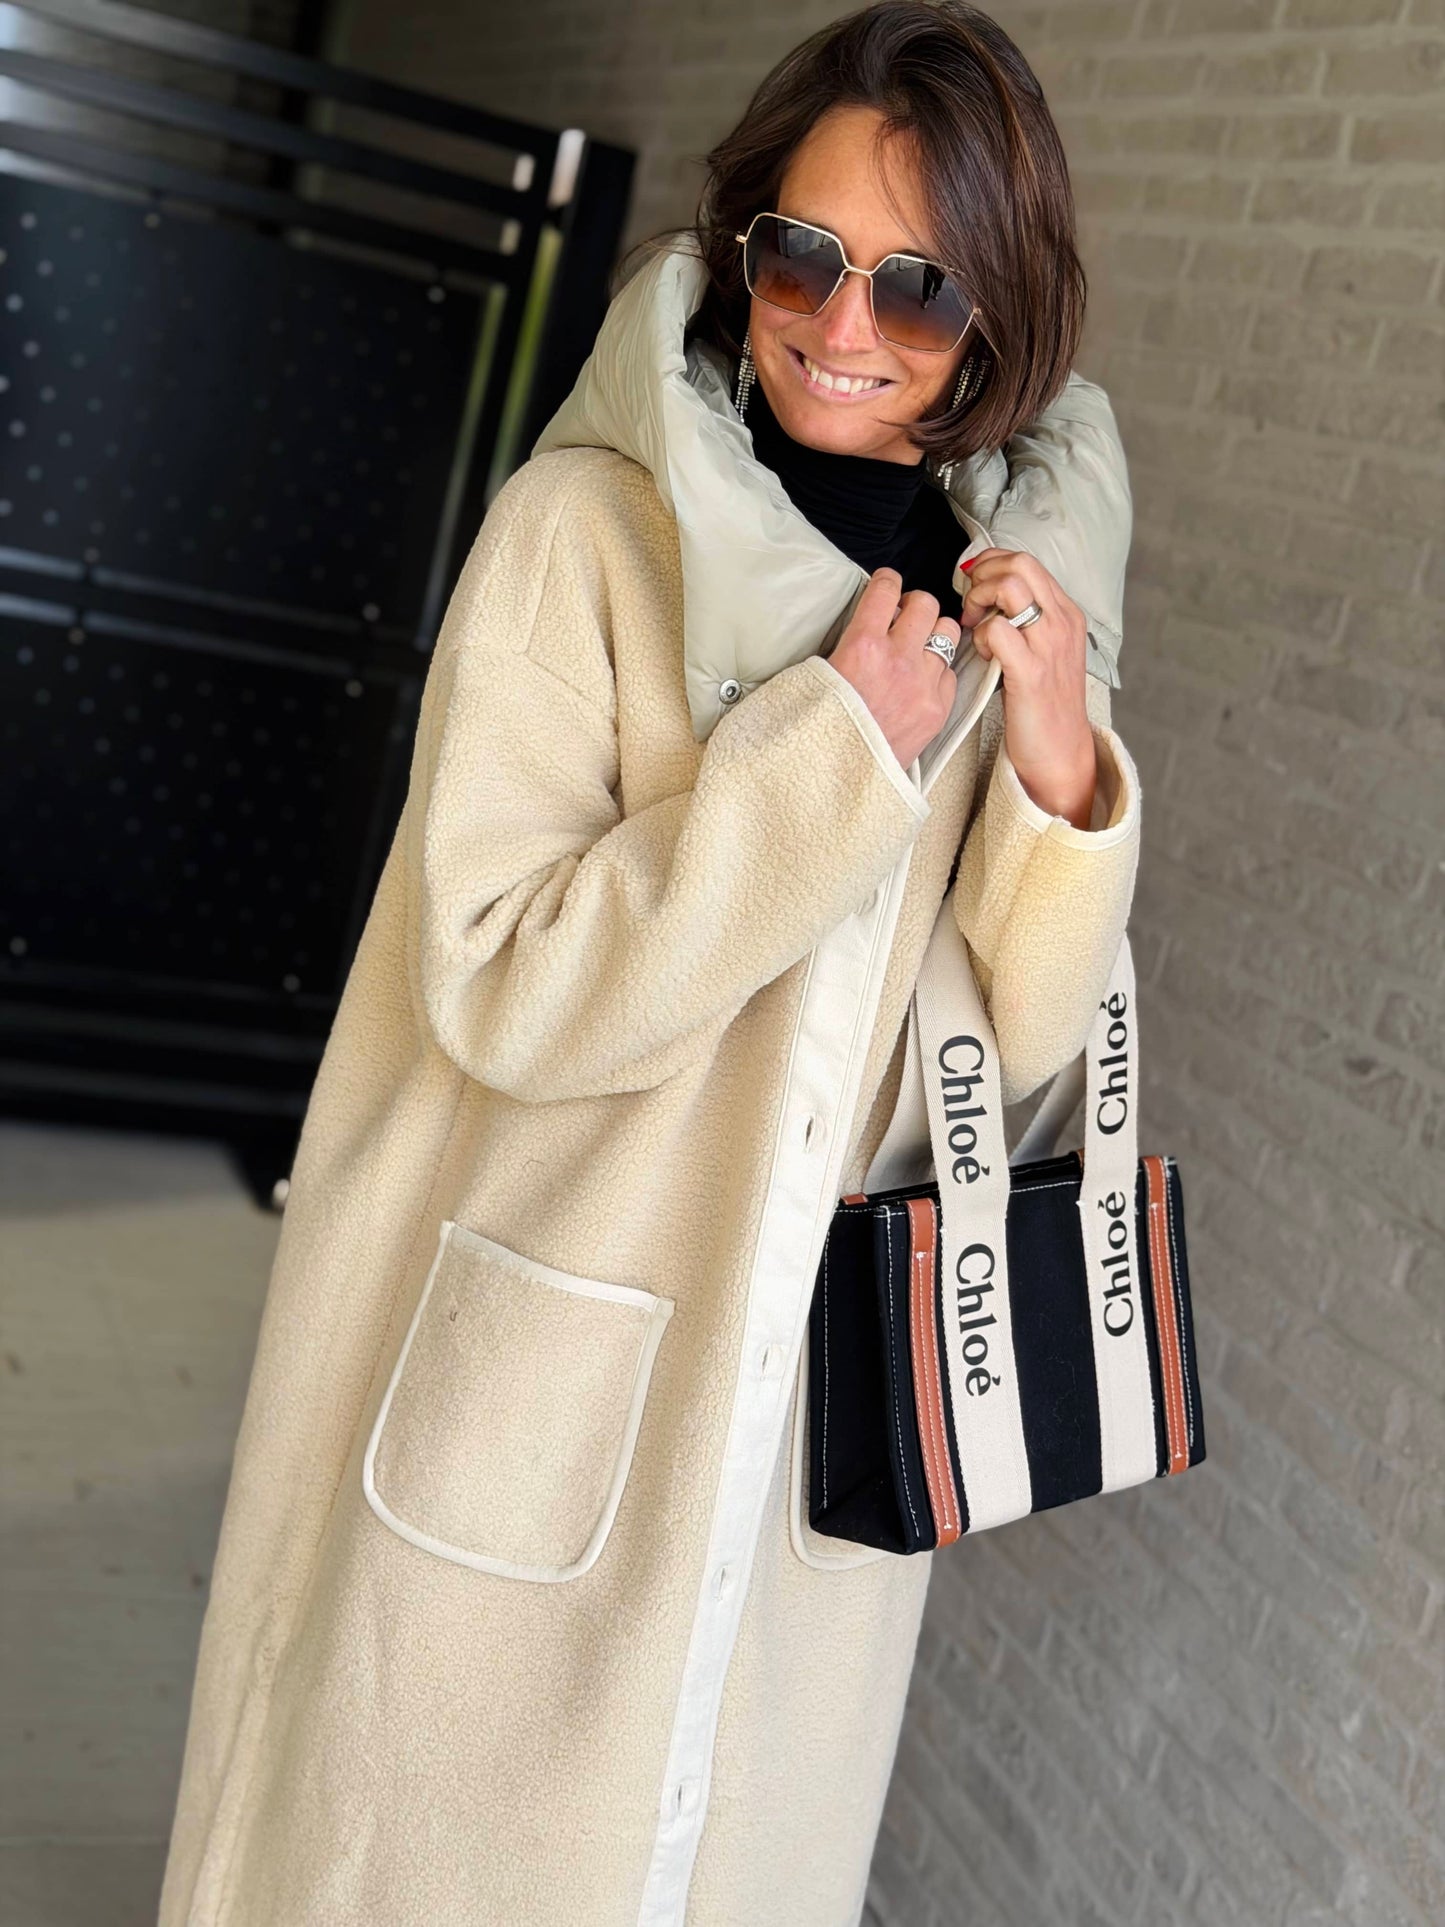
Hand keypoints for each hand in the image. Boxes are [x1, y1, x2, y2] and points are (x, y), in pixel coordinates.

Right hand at [828, 567, 960, 769]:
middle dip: (915, 607)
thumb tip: (868, 619)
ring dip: (933, 636)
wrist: (838, 773)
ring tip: (918, 650)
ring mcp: (922, 684)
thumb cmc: (824, 727)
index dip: (888, 581)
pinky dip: (939, 674)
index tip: (888, 584)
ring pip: (947, 634)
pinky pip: (951, 673)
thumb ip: (849, 641)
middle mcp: (897, 659)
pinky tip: (920, 684)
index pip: (886, 589)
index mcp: (862, 645)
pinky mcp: (938, 709)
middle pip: (926, 604)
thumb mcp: (820, 673)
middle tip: (905, 619)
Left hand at [961, 548, 1095, 826]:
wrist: (1060, 750)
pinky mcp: (1030, 672)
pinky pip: (997, 630)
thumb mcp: (1044, 649)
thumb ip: (1024, 619)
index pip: (1026, 562)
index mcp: (1066, 613)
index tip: (972, 585)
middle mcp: (1062, 622)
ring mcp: (1048, 646)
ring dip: (979, 600)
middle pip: (1019, 564)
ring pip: (1009, 587)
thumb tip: (986, 593)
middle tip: (970, 605)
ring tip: (974, 626)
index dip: (991, 564)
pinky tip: (982, 654)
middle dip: (982, 576)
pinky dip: (980, 635)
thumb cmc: (1043, 702)